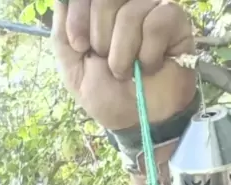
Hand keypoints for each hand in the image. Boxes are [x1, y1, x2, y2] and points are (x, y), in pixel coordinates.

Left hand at [51, 0, 196, 129]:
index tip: (80, 46)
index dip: (78, 16)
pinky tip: (150, 66)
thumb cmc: (107, 95)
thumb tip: (61, 0)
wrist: (138, 120)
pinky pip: (157, 23)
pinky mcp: (175, 20)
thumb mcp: (73, 70)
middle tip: (106, 61)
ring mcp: (151, 8)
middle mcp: (126, 4)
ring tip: (126, 71)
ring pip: (130, 13)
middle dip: (100, 39)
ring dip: (122, 54)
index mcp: (100, 12)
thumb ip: (62, 35)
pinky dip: (148, 53)